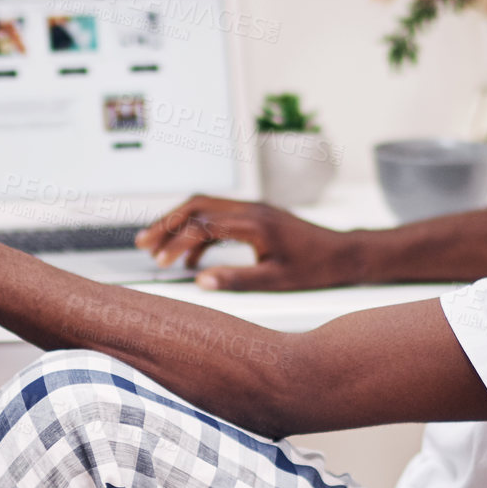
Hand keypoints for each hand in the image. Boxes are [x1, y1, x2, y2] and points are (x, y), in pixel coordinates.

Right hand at [134, 196, 356, 290]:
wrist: (344, 253)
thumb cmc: (315, 268)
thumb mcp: (276, 280)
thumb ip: (237, 279)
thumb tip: (200, 282)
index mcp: (254, 224)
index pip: (203, 225)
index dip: (177, 243)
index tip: (160, 261)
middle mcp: (250, 209)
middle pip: (196, 205)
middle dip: (166, 223)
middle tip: (142, 243)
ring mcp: (252, 209)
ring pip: (204, 206)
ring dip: (177, 222)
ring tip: (155, 245)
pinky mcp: (254, 215)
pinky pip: (217, 215)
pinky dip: (198, 231)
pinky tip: (192, 259)